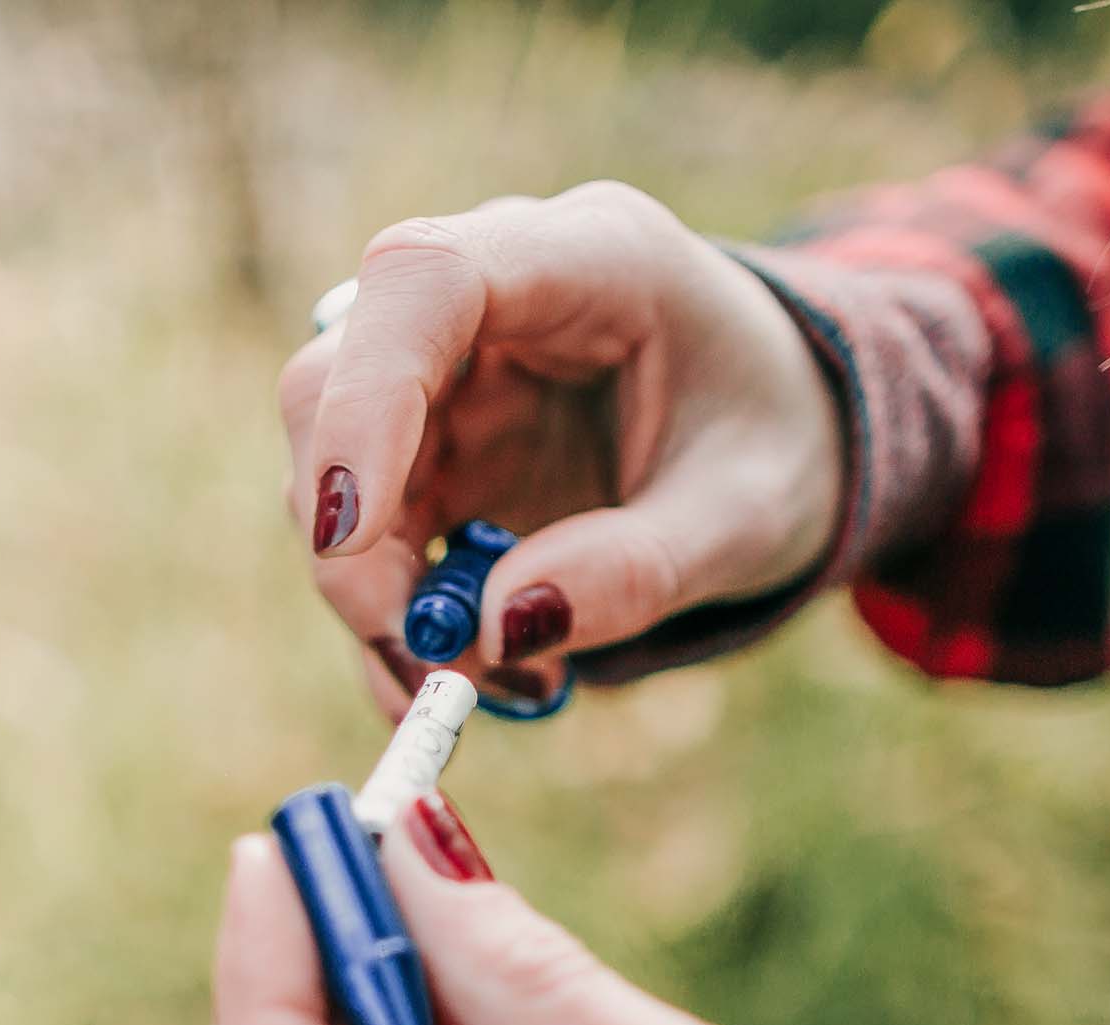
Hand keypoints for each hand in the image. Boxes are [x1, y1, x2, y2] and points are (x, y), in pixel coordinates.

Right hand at [282, 181, 845, 717]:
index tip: (351, 535)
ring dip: (368, 593)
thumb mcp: (750, 513)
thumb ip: (638, 566)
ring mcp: (442, 372)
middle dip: (350, 537)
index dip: (366, 400)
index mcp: (588, 254)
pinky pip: (361, 534)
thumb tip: (499, 628)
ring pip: (327, 469)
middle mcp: (488, 298)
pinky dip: (389, 617)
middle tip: (421, 656)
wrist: (781, 431)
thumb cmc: (776, 438)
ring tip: (471, 684)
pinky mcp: (424, 448)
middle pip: (335, 380)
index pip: (426, 281)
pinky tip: (459, 675)